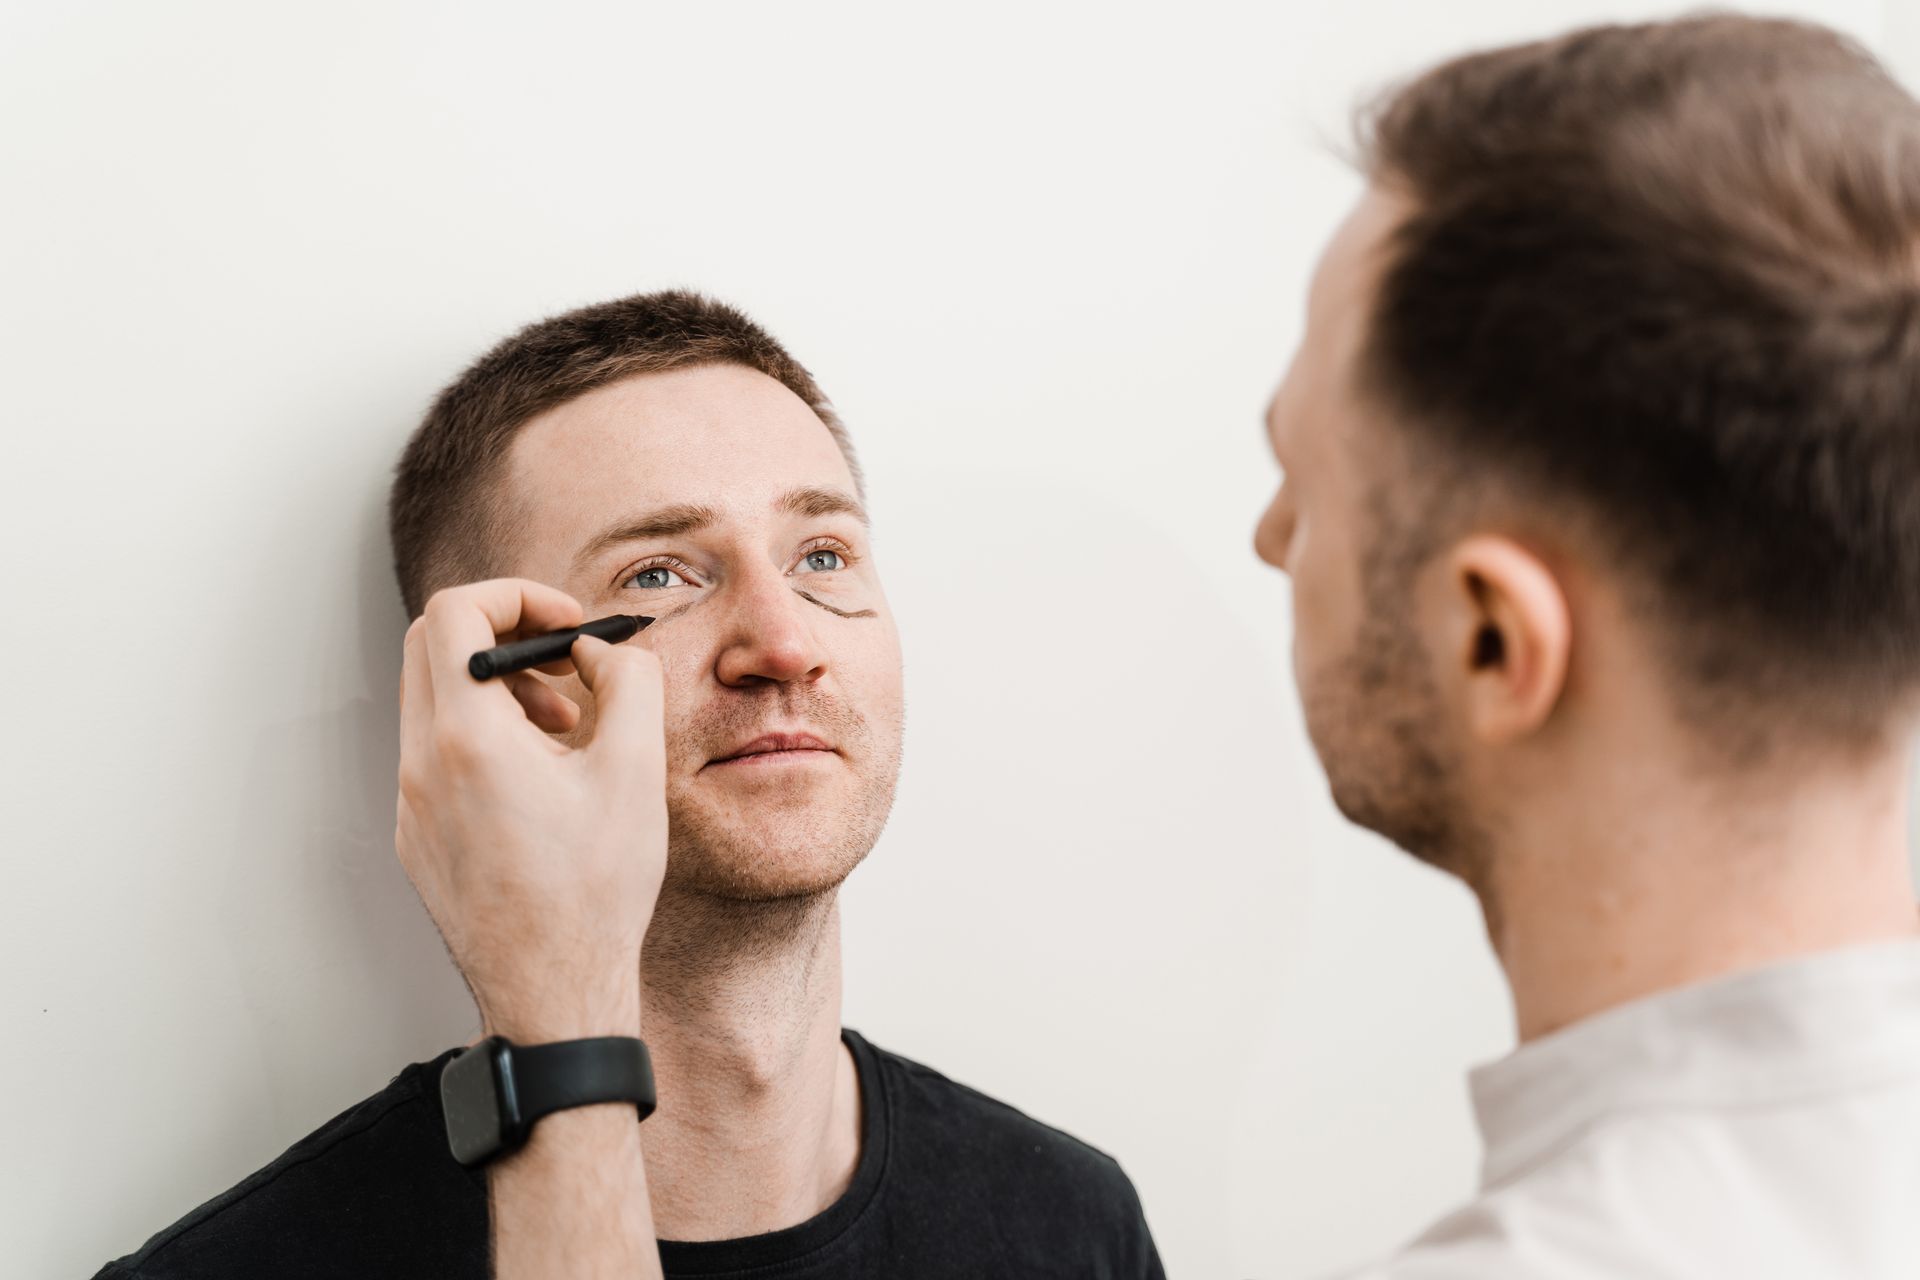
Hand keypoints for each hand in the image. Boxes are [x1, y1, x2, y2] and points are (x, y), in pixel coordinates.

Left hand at [394, 578, 666, 1041]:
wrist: (551, 994)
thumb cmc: (594, 895)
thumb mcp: (635, 773)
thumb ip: (628, 684)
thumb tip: (605, 652)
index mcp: (466, 740)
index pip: (453, 614)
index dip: (515, 597)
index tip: (567, 623)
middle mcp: (420, 767)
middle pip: (433, 649)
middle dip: (506, 638)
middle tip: (565, 667)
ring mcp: (411, 805)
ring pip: (434, 703)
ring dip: (498, 691)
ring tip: (566, 728)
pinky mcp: (417, 837)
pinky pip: (438, 754)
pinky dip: (485, 737)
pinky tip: (545, 780)